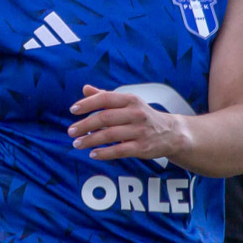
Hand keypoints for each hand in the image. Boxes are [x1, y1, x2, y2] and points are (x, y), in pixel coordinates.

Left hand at [68, 85, 189, 162]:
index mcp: (131, 100)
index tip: (73, 110)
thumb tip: (85, 88)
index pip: (105, 98)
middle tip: (70, 132)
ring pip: (110, 135)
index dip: (88, 104)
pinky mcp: (143, 148)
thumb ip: (106, 96)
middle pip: (105, 118)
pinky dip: (104, 153)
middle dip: (85, 125)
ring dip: (90, 140)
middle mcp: (136, 113)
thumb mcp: (128, 103)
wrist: (172, 133)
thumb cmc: (143, 116)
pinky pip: (120, 150)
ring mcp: (140, 131)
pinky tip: (93, 154)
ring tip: (77, 144)